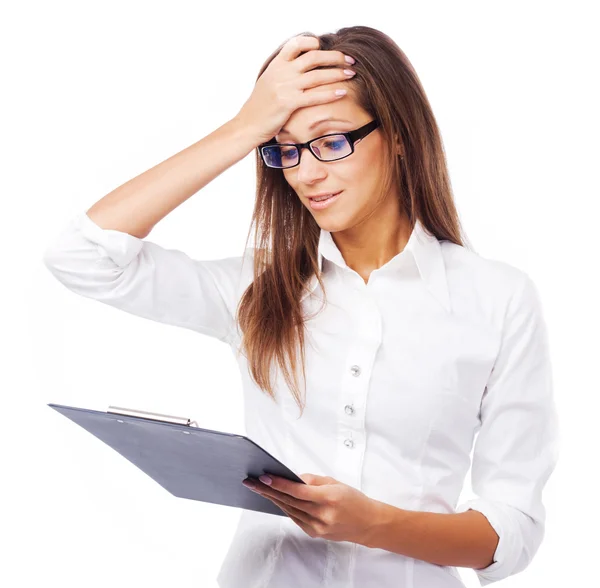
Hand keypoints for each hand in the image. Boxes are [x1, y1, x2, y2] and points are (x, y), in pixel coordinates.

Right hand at [234, 34, 356, 144]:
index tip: (324, 46)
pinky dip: (330, 93)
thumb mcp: (268, 84)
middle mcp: (281, 72)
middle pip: (313, 57)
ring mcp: (285, 87)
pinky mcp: (289, 103)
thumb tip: (299, 70)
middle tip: (350, 60)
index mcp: (276, 65)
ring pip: (317, 76)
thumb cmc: (259, 108)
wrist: (247, 125)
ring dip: (337, 73)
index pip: (295, 44)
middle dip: (335, 57)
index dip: (311, 42)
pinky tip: (342, 93)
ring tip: (352, 73)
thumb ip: (282, 74)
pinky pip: (315, 96)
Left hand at [242, 472, 381, 544]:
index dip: (280, 484)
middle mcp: (323, 515)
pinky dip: (285, 508)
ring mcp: (318, 527)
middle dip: (268, 491)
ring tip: (259, 488)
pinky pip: (295, 518)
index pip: (298, 491)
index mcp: (329, 498)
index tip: (264, 477)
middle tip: (252, 482)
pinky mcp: (315, 534)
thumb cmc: (354, 499)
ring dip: (273, 499)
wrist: (368, 523)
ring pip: (290, 510)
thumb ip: (313, 480)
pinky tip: (275, 499)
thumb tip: (294, 478)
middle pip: (289, 501)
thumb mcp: (336, 483)